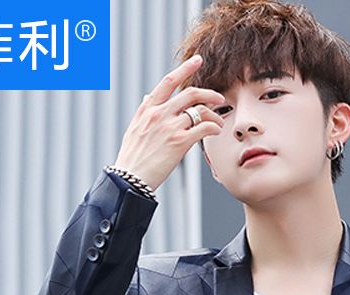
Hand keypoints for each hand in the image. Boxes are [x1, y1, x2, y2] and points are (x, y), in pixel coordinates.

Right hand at [111, 54, 224, 190]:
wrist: (130, 178)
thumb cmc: (133, 157)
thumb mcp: (134, 128)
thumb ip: (145, 111)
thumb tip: (148, 97)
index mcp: (148, 109)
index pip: (168, 82)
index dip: (185, 68)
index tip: (197, 60)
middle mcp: (159, 114)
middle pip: (190, 94)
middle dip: (209, 93)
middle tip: (219, 98)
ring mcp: (169, 127)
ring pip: (200, 110)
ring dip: (214, 114)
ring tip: (219, 121)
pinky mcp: (179, 142)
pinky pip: (204, 128)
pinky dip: (214, 127)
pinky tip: (216, 131)